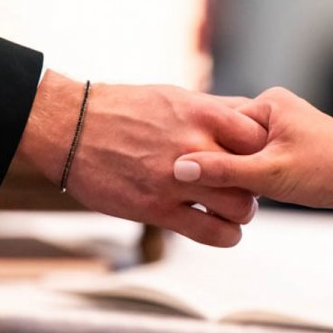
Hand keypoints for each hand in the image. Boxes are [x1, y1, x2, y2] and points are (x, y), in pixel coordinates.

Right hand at [18, 71, 265, 245]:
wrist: (70, 128)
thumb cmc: (122, 108)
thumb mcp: (173, 96)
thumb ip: (212, 109)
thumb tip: (248, 111)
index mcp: (201, 114)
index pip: (258, 137)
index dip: (262, 150)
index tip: (254, 158)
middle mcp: (194, 147)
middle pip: (255, 174)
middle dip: (256, 184)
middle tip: (245, 187)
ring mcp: (176, 181)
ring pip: (240, 207)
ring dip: (242, 212)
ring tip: (232, 210)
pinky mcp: (157, 209)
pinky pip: (211, 232)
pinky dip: (226, 235)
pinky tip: (221, 229)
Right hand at [173, 87, 332, 218]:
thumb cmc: (330, 172)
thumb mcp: (268, 175)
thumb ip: (222, 171)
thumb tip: (179, 169)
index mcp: (269, 101)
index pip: (217, 124)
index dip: (205, 151)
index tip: (191, 174)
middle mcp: (277, 109)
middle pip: (229, 140)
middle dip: (223, 164)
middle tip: (213, 188)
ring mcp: (287, 128)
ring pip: (245, 154)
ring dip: (241, 175)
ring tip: (241, 193)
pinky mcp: (296, 148)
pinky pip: (262, 163)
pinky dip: (256, 179)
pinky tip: (256, 197)